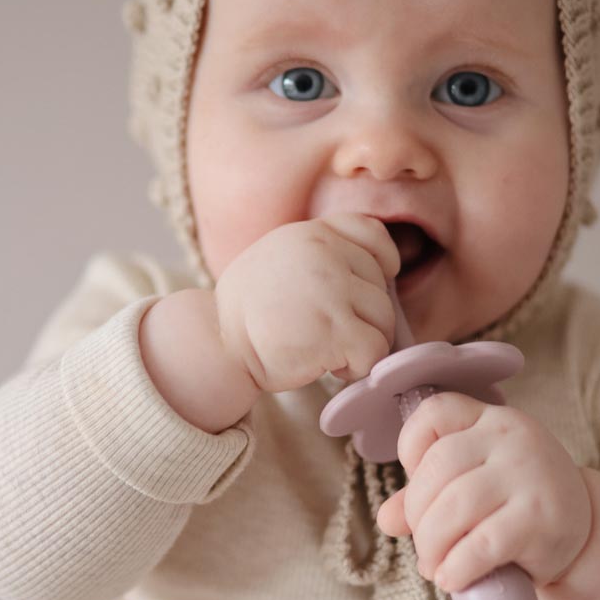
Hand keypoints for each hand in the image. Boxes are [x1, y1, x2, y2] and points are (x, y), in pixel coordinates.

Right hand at [213, 213, 400, 394]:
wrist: (215, 342)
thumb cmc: (248, 311)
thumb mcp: (278, 258)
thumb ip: (319, 254)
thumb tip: (375, 274)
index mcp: (312, 234)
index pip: (371, 233)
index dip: (381, 262)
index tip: (366, 286)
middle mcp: (326, 254)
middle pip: (381, 285)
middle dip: (363, 315)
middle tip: (327, 331)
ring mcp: (332, 290)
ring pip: (384, 319)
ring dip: (362, 342)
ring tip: (327, 349)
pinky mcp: (335, 330)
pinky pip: (374, 350)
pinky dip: (357, 367)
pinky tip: (329, 367)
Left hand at [375, 392, 592, 594]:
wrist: (586, 527)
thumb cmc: (517, 501)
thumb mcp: (475, 482)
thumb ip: (428, 493)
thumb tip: (386, 518)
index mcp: (492, 420)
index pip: (437, 411)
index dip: (410, 446)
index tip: (416, 481)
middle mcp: (512, 439)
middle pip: (438, 467)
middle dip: (418, 513)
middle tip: (424, 545)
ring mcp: (529, 476)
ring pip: (455, 505)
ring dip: (432, 544)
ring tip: (434, 565)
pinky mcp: (541, 519)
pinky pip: (483, 543)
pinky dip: (458, 566)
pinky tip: (452, 578)